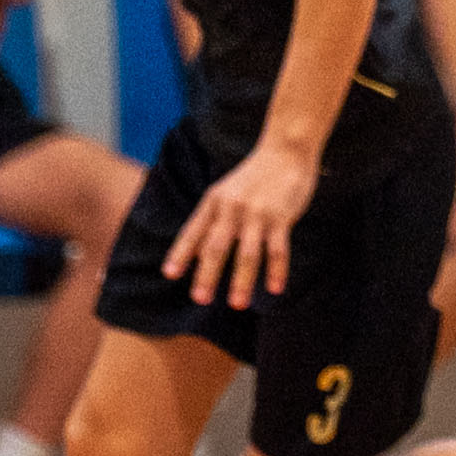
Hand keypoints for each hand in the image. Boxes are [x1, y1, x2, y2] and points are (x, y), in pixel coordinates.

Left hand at [166, 141, 317, 306]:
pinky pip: (278, 250)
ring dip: (242, 281)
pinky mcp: (282, 217)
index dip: (181, 253)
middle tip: (199, 299)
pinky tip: (275, 289)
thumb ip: (211, 221)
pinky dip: (276, 271)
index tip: (169, 274)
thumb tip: (192, 255)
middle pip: (217, 246)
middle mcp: (232, 208)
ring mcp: (257, 214)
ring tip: (237, 304)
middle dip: (207, 274)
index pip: (194, 231)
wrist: (286, 151)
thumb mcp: (225, 193)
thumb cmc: (254, 177)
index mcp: (214, 202)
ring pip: (247, 253)